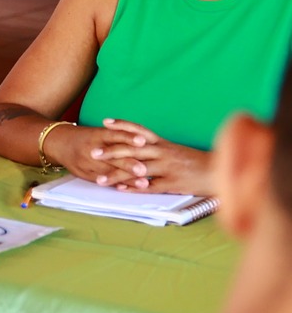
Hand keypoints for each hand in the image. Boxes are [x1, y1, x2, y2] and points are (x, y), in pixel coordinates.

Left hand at [70, 118, 214, 194]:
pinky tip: (120, 190)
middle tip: (93, 153)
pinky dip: (134, 188)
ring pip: (137, 170)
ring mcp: (167, 168)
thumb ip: (157, 148)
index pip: (140, 131)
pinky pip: (149, 186)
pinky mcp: (172, 183)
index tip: (105, 122)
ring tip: (99, 180)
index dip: (123, 125)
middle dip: (111, 151)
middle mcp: (163, 152)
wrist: (219, 172)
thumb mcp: (175, 150)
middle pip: (133, 149)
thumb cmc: (195, 162)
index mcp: (163, 144)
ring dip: (117, 175)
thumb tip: (137, 144)